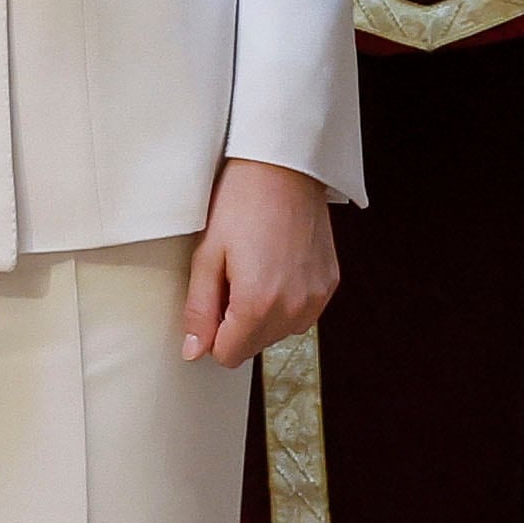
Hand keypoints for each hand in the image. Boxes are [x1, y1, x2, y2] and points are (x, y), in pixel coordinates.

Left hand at [180, 158, 339, 367]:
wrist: (284, 165)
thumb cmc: (240, 201)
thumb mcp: (207, 254)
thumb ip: (199, 310)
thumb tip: (193, 352)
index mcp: (257, 304)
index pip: (228, 356)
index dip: (212, 332)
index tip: (212, 298)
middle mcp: (293, 309)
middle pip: (254, 346)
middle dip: (237, 322)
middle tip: (232, 274)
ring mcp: (316, 298)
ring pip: (279, 332)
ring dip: (263, 314)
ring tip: (256, 266)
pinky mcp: (330, 284)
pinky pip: (302, 313)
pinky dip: (287, 300)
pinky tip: (277, 265)